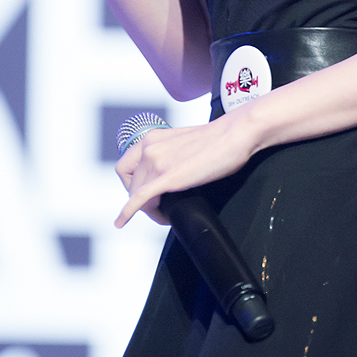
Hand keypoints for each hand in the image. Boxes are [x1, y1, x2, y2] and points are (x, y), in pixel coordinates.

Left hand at [114, 112, 254, 227]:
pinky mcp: (167, 177)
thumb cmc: (219, 138)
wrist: (235, 134)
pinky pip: (139, 198)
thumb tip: (173, 173)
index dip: (132, 183)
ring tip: (167, 215)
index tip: (146, 192)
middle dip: (141, 198)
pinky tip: (121, 222)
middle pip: (130, 183)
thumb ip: (171, 155)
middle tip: (160, 207)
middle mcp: (149, 147)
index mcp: (152, 138)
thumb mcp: (183, 143)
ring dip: (149, 209)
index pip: (126, 166)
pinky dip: (127, 212)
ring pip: (137, 194)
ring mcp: (156, 162)